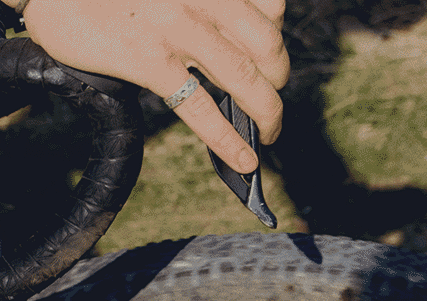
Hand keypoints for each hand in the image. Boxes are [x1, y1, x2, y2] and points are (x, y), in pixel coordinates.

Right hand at [14, 0, 288, 172]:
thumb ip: (191, 3)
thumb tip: (208, 38)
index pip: (271, 7)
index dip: (277, 38)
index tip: (270, 59)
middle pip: (267, 45)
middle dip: (279, 80)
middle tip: (272, 100)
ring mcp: (176, 29)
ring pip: (245, 77)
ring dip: (268, 112)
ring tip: (270, 132)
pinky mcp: (147, 60)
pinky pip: (199, 107)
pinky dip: (228, 139)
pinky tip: (242, 159)